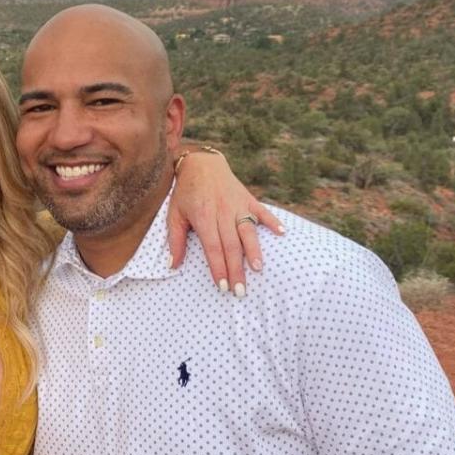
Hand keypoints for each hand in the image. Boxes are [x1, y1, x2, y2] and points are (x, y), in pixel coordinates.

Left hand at [168, 149, 283, 293]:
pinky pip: (262, 211)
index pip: (212, 248)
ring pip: (248, 231)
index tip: (222, 286)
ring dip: (254, 250)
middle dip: (236, 269)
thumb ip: (175, 240)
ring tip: (258, 268)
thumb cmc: (185, 192)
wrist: (201, 163)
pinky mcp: (248, 199)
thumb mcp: (174, 214)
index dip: (218, 268)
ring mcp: (237, 205)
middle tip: (241, 290)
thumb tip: (173, 265)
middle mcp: (222, 212)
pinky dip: (272, 221)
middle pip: (231, 245)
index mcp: (203, 217)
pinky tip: (282, 233)